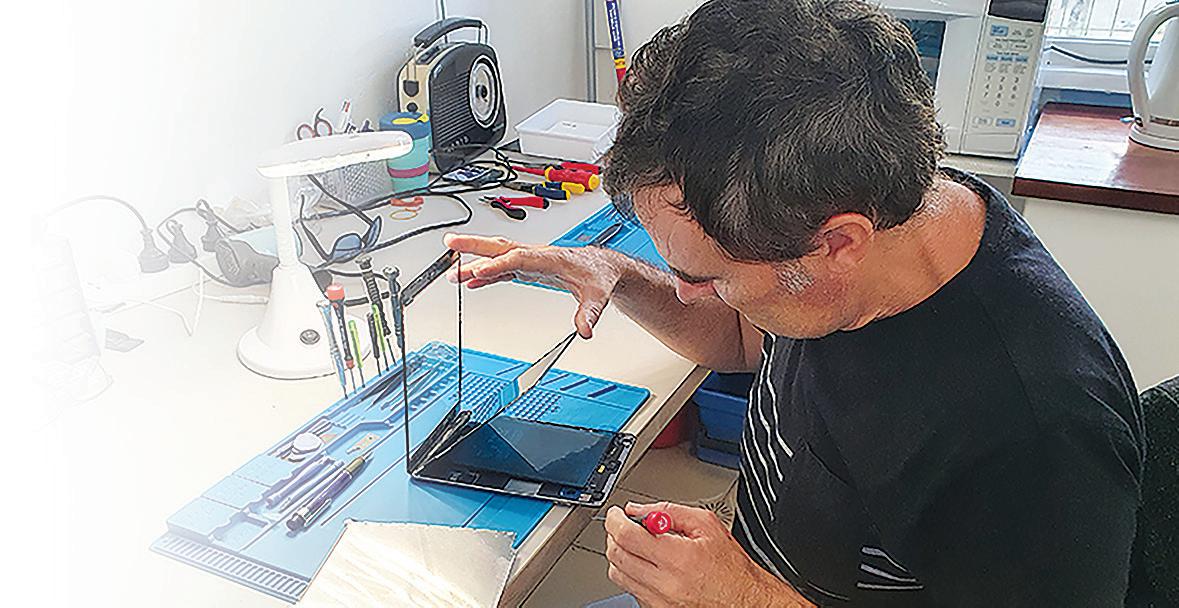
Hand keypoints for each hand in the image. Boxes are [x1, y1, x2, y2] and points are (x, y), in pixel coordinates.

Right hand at [443, 233, 624, 337]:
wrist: (603, 267)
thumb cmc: (599, 276)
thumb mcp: (598, 297)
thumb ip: (589, 314)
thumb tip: (584, 330)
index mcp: (551, 259)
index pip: (520, 258)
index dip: (498, 263)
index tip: (477, 269)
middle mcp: (537, 255)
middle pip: (502, 248)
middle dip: (475, 246)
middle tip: (451, 243)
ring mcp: (531, 261)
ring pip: (499, 257)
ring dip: (475, 261)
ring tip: (452, 272)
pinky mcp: (529, 269)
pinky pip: (503, 269)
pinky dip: (486, 274)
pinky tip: (472, 281)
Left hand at [604, 502, 813, 607]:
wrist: (744, 599)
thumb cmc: (731, 567)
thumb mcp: (706, 525)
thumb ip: (669, 511)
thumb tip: (639, 509)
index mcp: (677, 557)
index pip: (627, 536)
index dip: (615, 520)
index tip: (616, 514)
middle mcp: (665, 583)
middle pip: (616, 555)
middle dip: (615, 535)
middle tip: (623, 525)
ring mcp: (658, 601)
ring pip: (618, 574)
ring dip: (620, 555)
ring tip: (636, 545)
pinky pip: (630, 589)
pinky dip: (632, 573)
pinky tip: (648, 564)